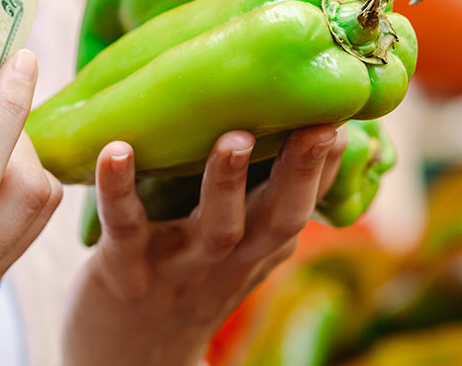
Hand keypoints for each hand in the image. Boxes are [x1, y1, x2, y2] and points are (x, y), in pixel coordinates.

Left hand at [63, 125, 345, 365]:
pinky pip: (125, 226)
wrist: (130, 355)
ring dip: (227, 181)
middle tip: (320, 126)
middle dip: (300, 172)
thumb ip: (269, 200)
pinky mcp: (125, 269)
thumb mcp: (241, 248)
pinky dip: (118, 188)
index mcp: (257, 247)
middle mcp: (228, 258)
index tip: (345, 118)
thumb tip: (321, 142)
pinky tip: (116, 150)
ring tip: (236, 137)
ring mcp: (179, 265)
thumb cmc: (189, 278)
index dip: (327, 167)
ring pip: (215, 226)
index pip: (303, 205)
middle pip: (276, 219)